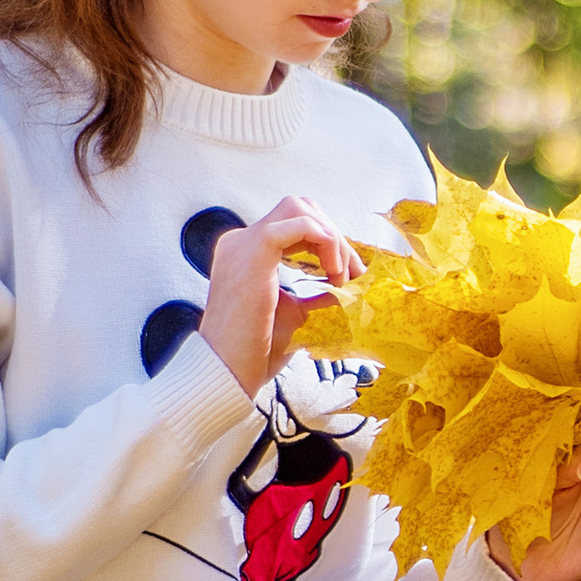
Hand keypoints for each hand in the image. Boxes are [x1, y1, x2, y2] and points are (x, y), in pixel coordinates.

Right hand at [198, 195, 364, 391]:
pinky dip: (324, 240)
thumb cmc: (257, 352)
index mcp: (246, 253)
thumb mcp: (297, 314)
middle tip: (353, 274)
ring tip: (341, 276)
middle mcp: (240, 241)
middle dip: (334, 235)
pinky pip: (296, 224)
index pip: (294, 225)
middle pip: (299, 208)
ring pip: (299, 208)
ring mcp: (243, 244)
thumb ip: (319, 294)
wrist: (228, 373)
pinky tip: (334, 271)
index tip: (350, 276)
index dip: (329, 243)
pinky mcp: (253, 253)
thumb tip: (352, 286)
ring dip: (331, 237)